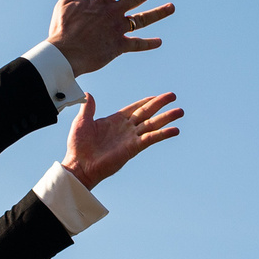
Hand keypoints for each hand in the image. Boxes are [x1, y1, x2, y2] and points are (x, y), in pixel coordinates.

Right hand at [47, 0, 173, 75]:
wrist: (64, 55)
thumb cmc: (62, 29)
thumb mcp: (65, 3)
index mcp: (99, 1)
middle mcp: (112, 12)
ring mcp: (117, 29)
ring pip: (142, 19)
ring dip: (159, 13)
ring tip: (172, 7)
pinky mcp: (118, 46)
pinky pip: (136, 44)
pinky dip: (148, 44)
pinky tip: (159, 42)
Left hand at [62, 92, 181, 188]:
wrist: (79, 165)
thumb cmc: (78, 146)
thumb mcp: (82, 121)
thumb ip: (88, 107)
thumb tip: (88, 94)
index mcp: (115, 120)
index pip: (135, 108)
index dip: (146, 101)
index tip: (156, 96)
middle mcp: (126, 128)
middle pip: (147, 113)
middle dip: (160, 104)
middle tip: (173, 96)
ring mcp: (131, 138)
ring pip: (152, 124)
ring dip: (166, 117)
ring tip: (180, 111)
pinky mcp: (133, 147)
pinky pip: (151, 138)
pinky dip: (163, 134)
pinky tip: (175, 130)